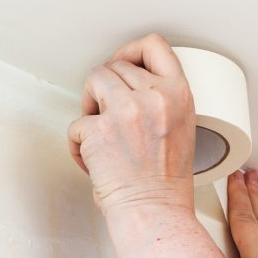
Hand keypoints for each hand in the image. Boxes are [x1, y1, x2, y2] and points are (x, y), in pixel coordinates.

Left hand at [67, 33, 196, 216]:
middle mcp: (154, 96)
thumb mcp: (182, 127)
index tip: (122, 61)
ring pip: (93, 79)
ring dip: (89, 102)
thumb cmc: (166, 183)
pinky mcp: (98, 129)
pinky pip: (75, 122)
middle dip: (106, 87)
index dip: (132, 50)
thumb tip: (129, 82)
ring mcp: (125, 110)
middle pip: (116, 65)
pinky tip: (90, 159)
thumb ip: (163, 99)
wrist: (155, 212)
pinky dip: (76, 142)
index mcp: (179, 94)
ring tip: (97, 128)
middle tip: (107, 113)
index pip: (155, 45)